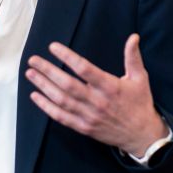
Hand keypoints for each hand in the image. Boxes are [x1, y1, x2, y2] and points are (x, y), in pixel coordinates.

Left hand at [25, 36, 167, 157]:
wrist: (141, 135)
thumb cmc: (140, 104)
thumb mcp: (140, 78)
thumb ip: (133, 57)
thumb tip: (133, 37)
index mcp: (110, 86)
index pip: (84, 69)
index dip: (67, 57)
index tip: (53, 47)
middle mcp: (97, 101)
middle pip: (67, 84)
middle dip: (47, 71)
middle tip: (33, 60)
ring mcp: (89, 116)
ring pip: (61, 100)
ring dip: (43, 86)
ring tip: (31, 74)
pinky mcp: (84, 127)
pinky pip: (61, 117)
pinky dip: (47, 107)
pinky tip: (36, 97)